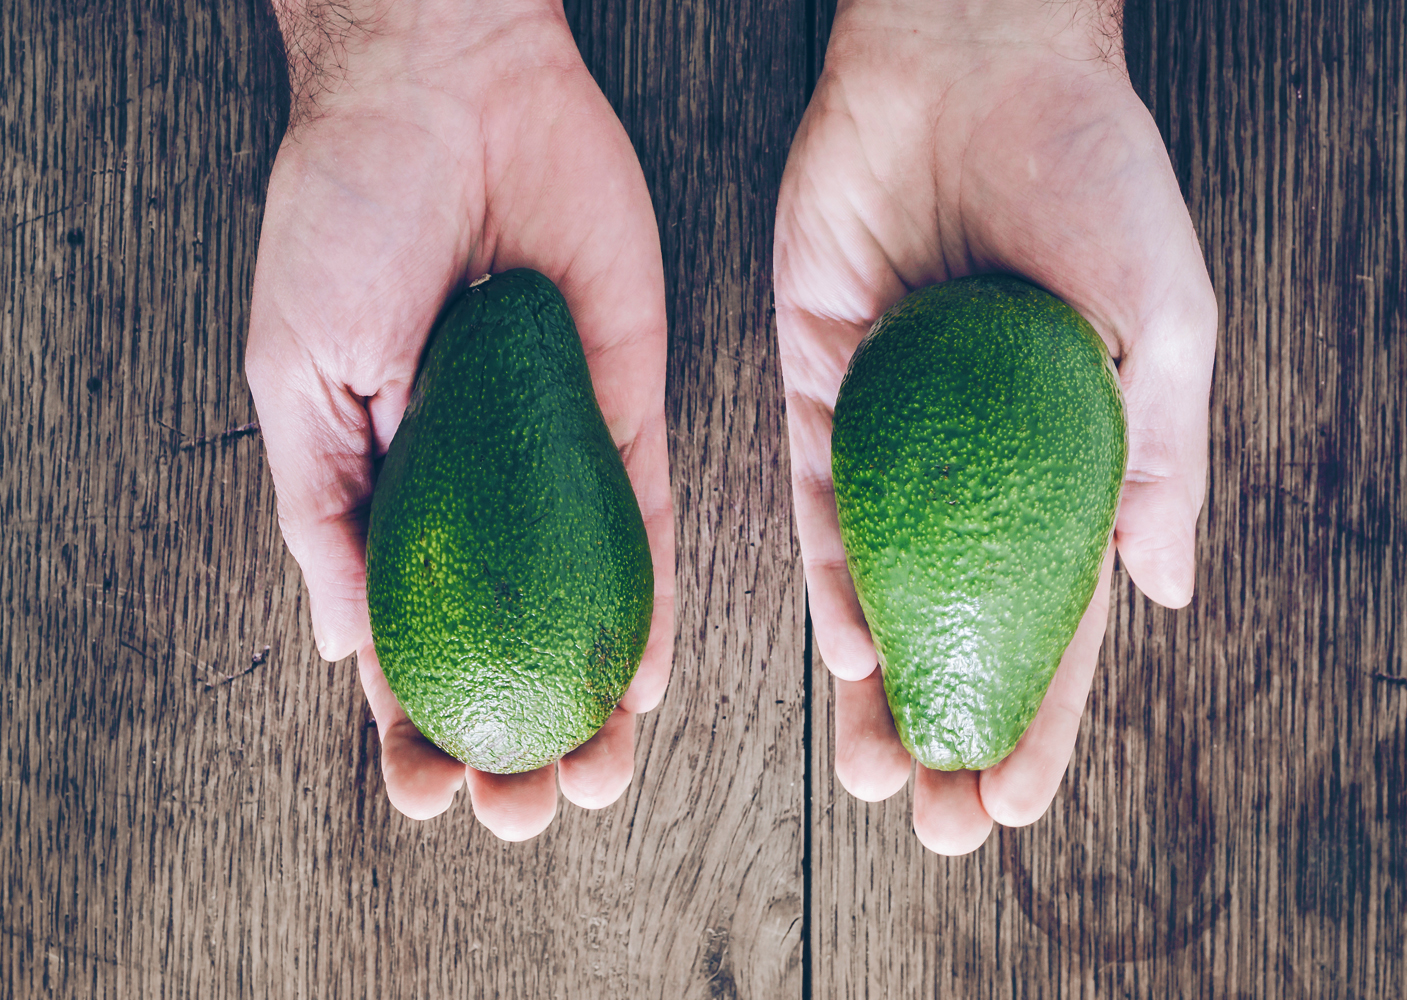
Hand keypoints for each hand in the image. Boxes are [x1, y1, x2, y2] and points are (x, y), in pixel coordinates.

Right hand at [246, 0, 672, 839]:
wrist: (447, 93)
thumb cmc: (347, 216)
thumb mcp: (297, 379)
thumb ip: (322, 514)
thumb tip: (339, 647)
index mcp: (392, 485)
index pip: (409, 636)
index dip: (418, 727)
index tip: (431, 795)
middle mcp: (484, 485)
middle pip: (511, 642)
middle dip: (519, 738)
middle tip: (526, 811)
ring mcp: (559, 451)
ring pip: (588, 606)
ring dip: (593, 702)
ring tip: (593, 779)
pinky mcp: (629, 404)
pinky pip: (649, 521)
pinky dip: (653, 604)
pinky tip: (649, 679)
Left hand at [774, 0, 1215, 853]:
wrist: (976, 63)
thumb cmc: (1092, 172)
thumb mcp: (1163, 319)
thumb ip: (1165, 459)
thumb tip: (1164, 597)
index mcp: (1068, 455)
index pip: (1057, 616)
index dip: (1043, 715)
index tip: (1017, 801)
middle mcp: (975, 460)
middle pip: (959, 623)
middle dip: (949, 726)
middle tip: (933, 825)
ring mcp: (894, 432)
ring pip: (881, 585)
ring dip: (879, 685)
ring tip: (878, 775)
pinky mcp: (819, 385)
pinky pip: (816, 501)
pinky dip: (825, 579)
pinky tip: (836, 653)